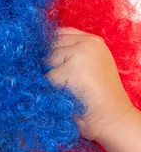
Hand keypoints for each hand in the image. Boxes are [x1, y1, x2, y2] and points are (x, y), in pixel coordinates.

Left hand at [44, 26, 134, 141]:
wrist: (112, 118)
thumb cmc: (96, 99)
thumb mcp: (89, 67)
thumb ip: (71, 55)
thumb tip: (39, 53)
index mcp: (93, 41)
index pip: (60, 33)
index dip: (50, 48)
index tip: (49, 64)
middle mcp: (87, 43)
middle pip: (51, 45)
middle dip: (47, 63)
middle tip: (61, 83)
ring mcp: (80, 54)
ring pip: (47, 61)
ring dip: (49, 77)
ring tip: (66, 91)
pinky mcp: (71, 69)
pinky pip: (47, 78)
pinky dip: (50, 90)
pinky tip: (65, 97)